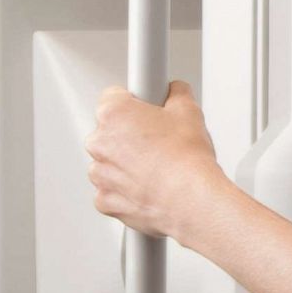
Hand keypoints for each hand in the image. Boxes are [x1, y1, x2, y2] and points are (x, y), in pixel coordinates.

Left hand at [85, 81, 227, 240]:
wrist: (191, 200)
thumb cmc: (187, 160)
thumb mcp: (189, 111)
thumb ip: (176, 93)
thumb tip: (175, 92)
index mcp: (114, 114)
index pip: (113, 97)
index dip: (135, 104)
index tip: (146, 112)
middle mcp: (99, 142)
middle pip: (109, 132)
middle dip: (130, 136)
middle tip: (159, 142)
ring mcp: (100, 173)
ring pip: (108, 163)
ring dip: (126, 164)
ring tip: (157, 168)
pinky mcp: (105, 200)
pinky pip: (110, 192)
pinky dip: (126, 191)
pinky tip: (149, 188)